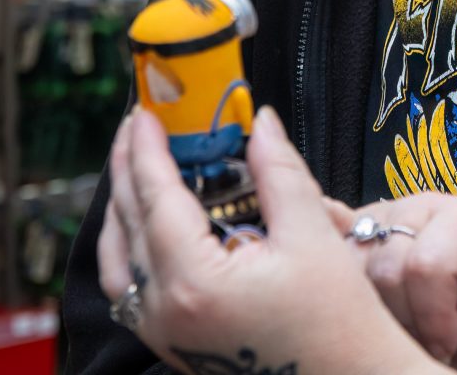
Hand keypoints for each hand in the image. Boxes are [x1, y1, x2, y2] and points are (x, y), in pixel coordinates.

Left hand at [97, 107, 448, 374]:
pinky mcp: (172, 343)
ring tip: (133, 167)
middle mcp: (166, 311)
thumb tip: (262, 124)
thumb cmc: (338, 325)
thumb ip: (279, 172)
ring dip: (121, 209)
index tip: (145, 113)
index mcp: (196, 282)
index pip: (157, 197)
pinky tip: (144, 227)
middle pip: (128, 225)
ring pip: (118, 261)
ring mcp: (163, 332)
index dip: (147, 149)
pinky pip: (130, 289)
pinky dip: (129, 248)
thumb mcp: (313, 237)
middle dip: (128, 169)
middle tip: (137, 126)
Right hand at [336, 193, 456, 374]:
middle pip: (383, 269)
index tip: (448, 342)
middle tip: (427, 335)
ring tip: (406, 323)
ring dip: (375, 311)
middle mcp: (419, 209)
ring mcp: (381, 221)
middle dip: (405, 317)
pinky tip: (348, 291)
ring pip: (349, 270)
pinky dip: (327, 264)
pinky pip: (326, 239)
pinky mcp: (351, 237)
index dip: (432, 318)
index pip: (424, 266)